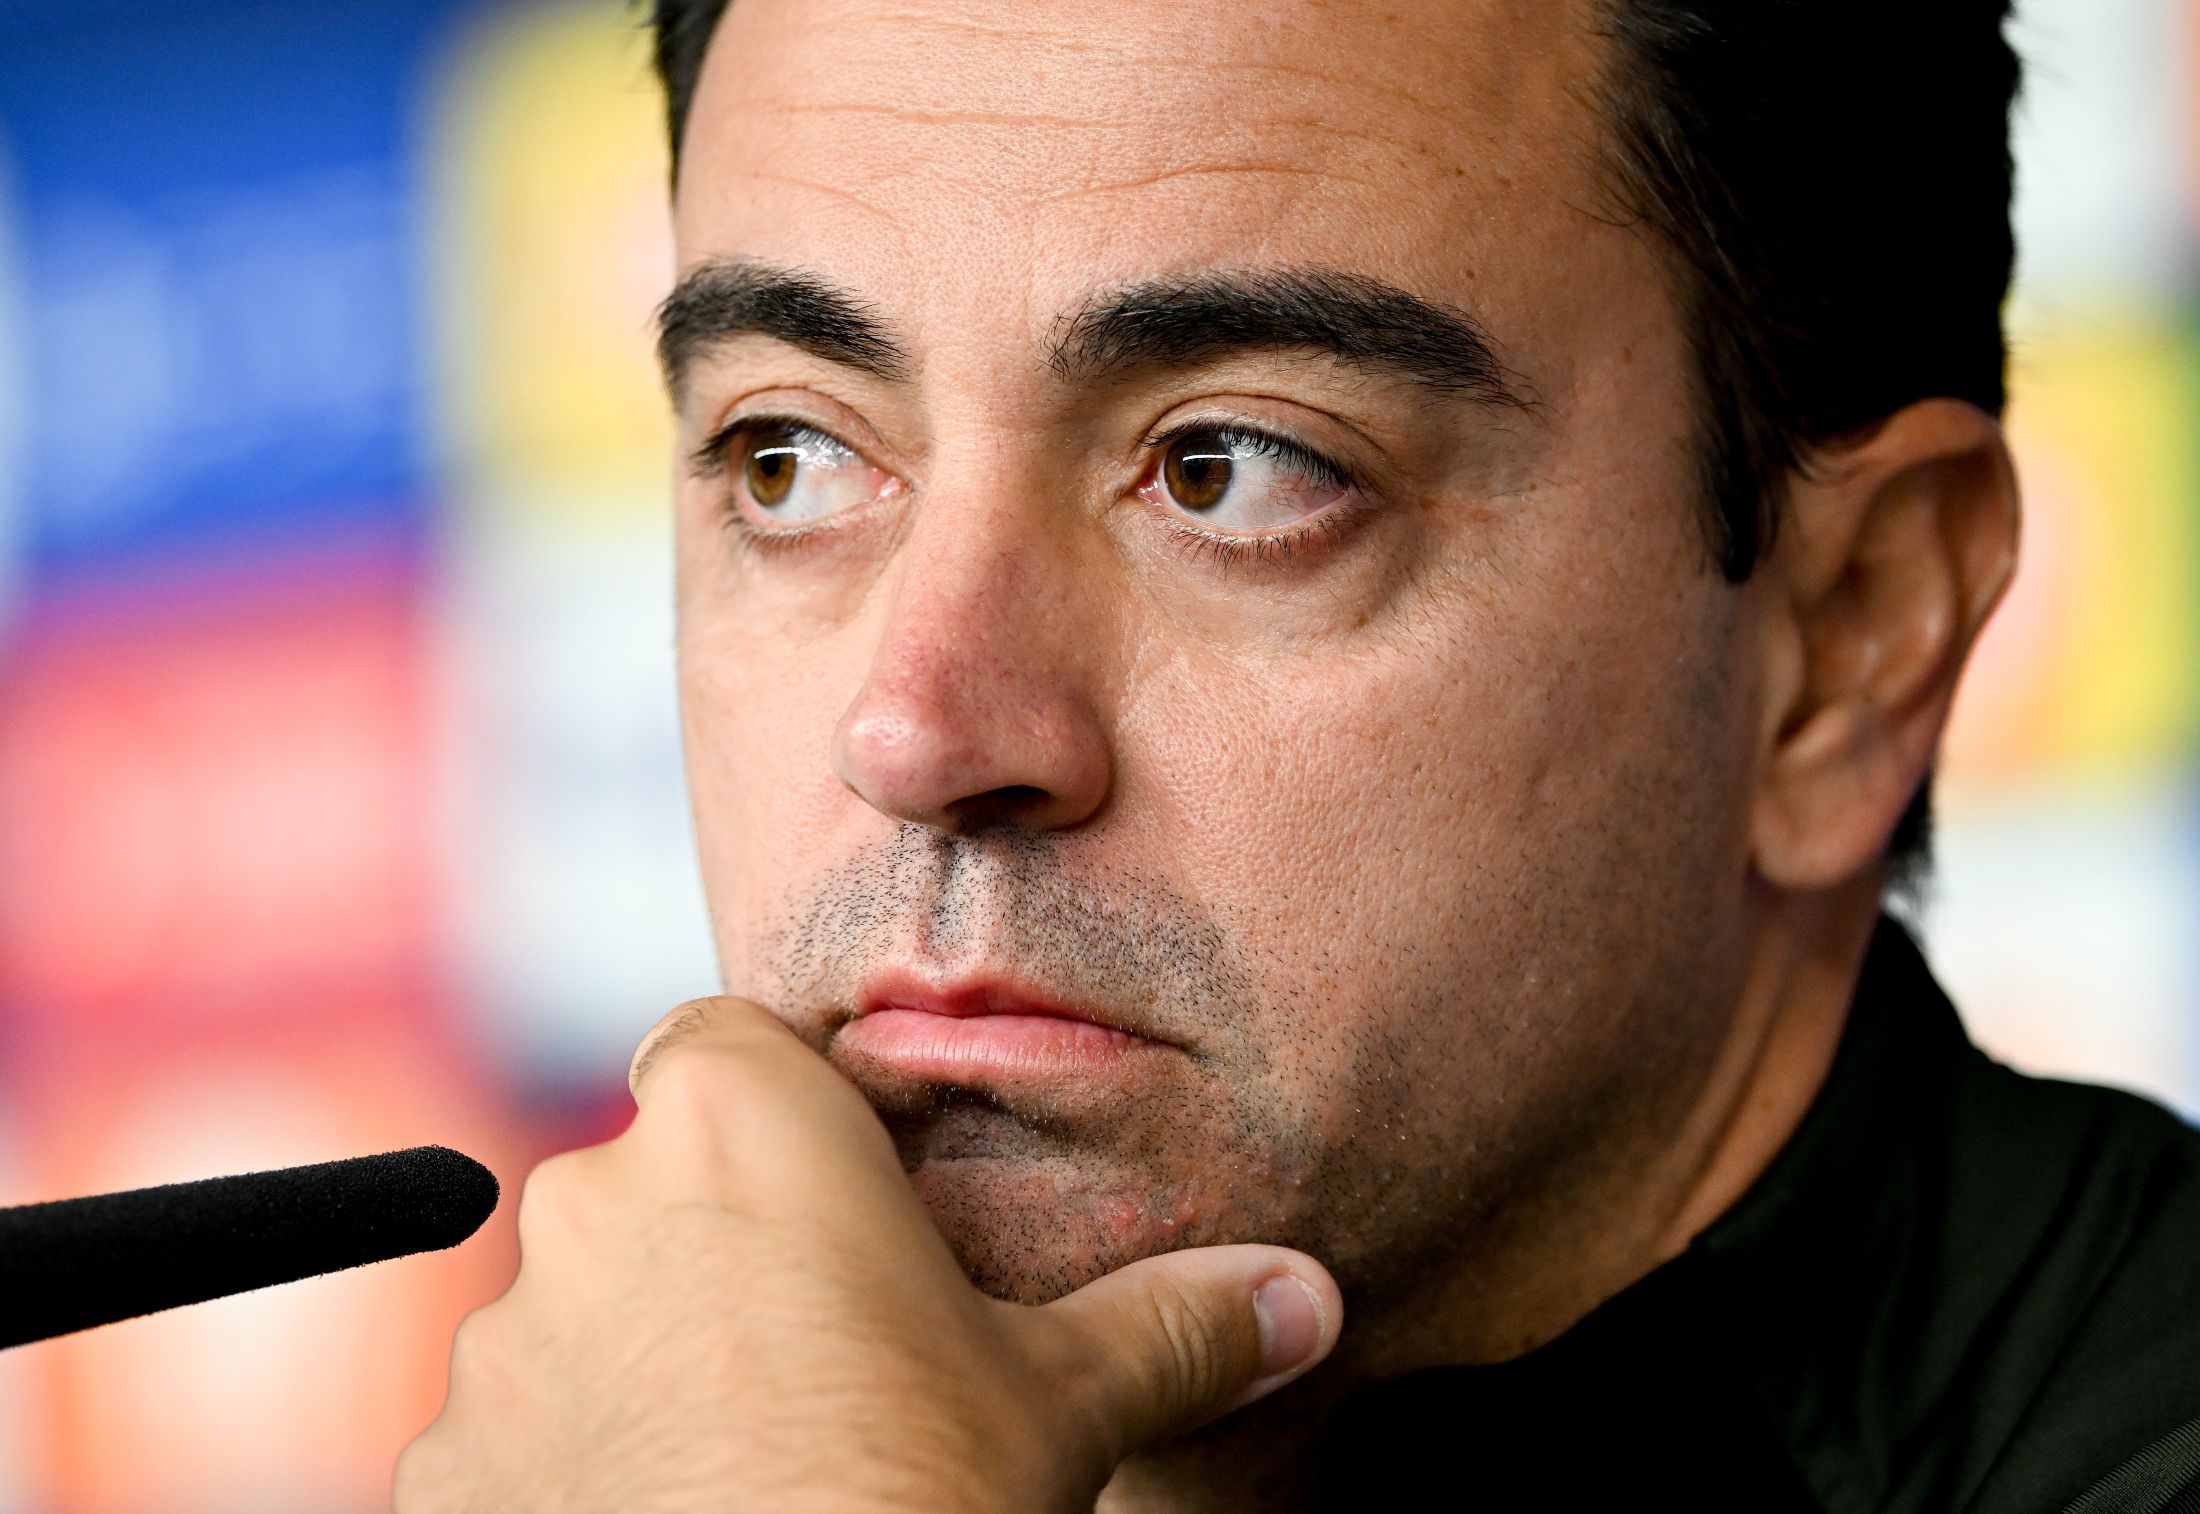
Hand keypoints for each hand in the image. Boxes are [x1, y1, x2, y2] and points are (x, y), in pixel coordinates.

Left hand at [394, 996, 1341, 1512]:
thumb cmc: (919, 1497)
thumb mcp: (1064, 1403)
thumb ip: (1174, 1323)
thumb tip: (1304, 1294)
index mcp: (738, 1126)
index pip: (725, 1038)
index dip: (779, 1102)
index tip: (839, 1185)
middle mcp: (596, 1202)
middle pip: (658, 1179)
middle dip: (726, 1245)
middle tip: (828, 1344)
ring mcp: (505, 1341)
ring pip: (585, 1310)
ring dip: (648, 1358)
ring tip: (757, 1453)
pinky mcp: (449, 1469)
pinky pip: (522, 1432)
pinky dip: (581, 1463)